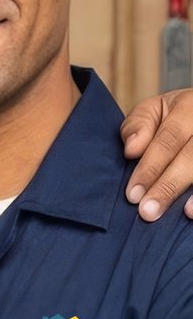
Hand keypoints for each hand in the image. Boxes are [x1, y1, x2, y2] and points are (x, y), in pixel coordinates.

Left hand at [121, 89, 192, 219]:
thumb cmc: (173, 116)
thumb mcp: (153, 110)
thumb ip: (138, 126)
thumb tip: (132, 150)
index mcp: (190, 105)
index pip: (168, 140)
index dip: (150, 168)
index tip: (132, 195)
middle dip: (169, 186)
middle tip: (148, 212)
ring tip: (185, 214)